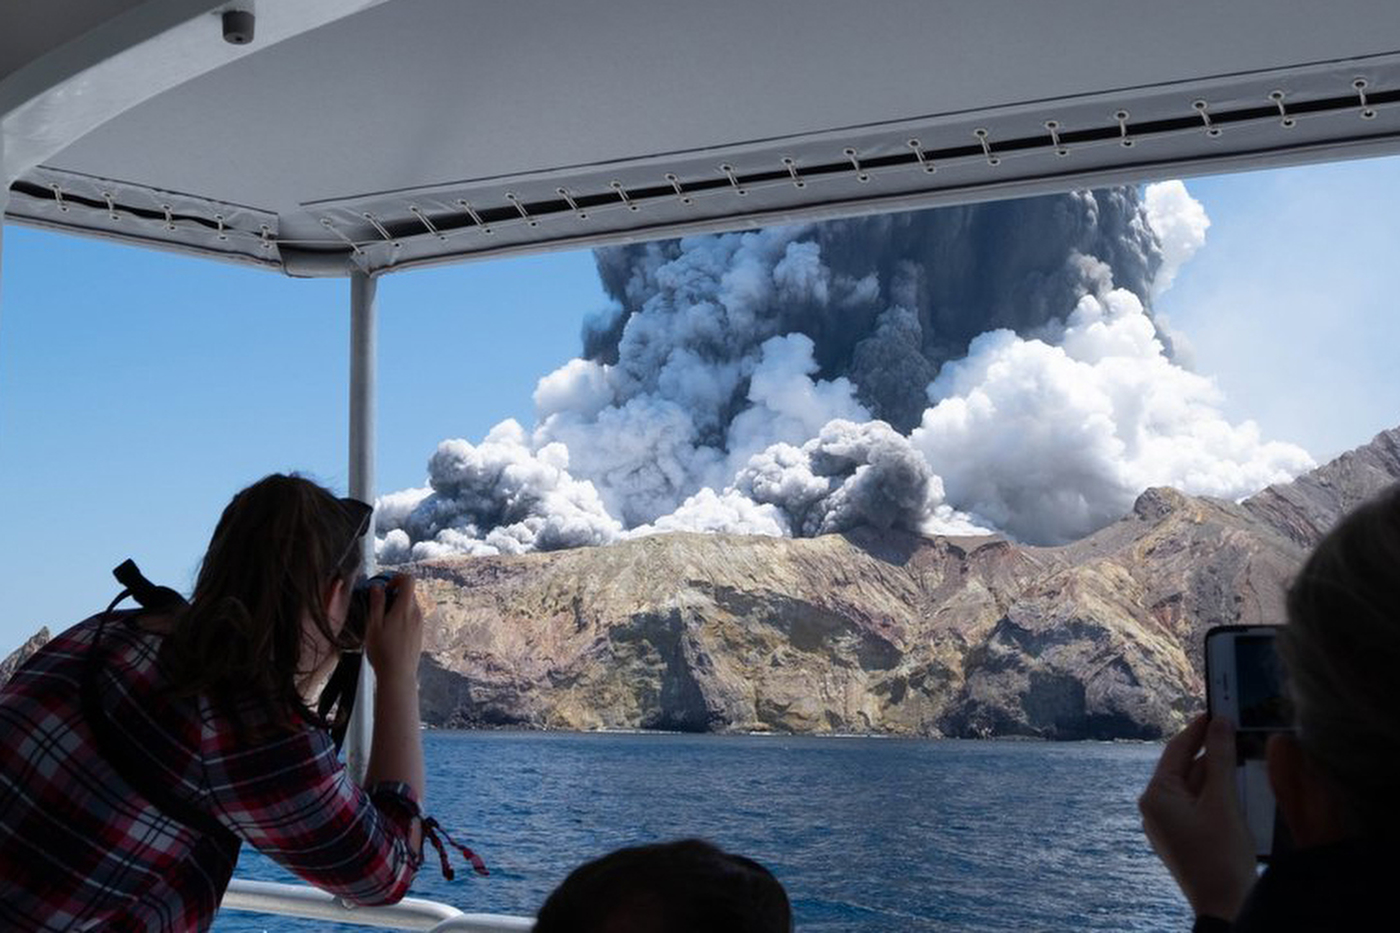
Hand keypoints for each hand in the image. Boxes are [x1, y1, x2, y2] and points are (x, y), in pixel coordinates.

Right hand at [363, 574, 422, 682]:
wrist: (398, 675)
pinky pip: (412, 618)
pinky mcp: (420, 633)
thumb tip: (377, 587)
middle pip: (409, 593)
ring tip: (382, 623)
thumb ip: (376, 603)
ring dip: (397, 607)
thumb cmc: (383, 651)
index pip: (409, 580)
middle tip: (378, 607)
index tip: (384, 587)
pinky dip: (402, 618)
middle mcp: (416, 613)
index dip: (396, 578)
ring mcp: (420, 624)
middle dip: (393, 594)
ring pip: (410, 606)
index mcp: (405, 608)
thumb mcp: (374, 625)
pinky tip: (390, 633)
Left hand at [1139, 714, 1256, 919]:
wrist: (1225, 906)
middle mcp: (1154, 809)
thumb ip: (1221, 759)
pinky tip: (1238, 787)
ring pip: (1193, 788)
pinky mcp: (1182, 838)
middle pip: (1184, 769)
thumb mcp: (1223, 801)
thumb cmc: (1221, 855)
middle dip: (1210, 752)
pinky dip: (1216, 794)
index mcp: (1156, 796)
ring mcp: (1167, 826)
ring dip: (1216, 774)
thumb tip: (1220, 723)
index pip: (1176, 750)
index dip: (1197, 729)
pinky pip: (1197, 806)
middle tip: (1235, 729)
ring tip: (1242, 754)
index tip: (1216, 710)